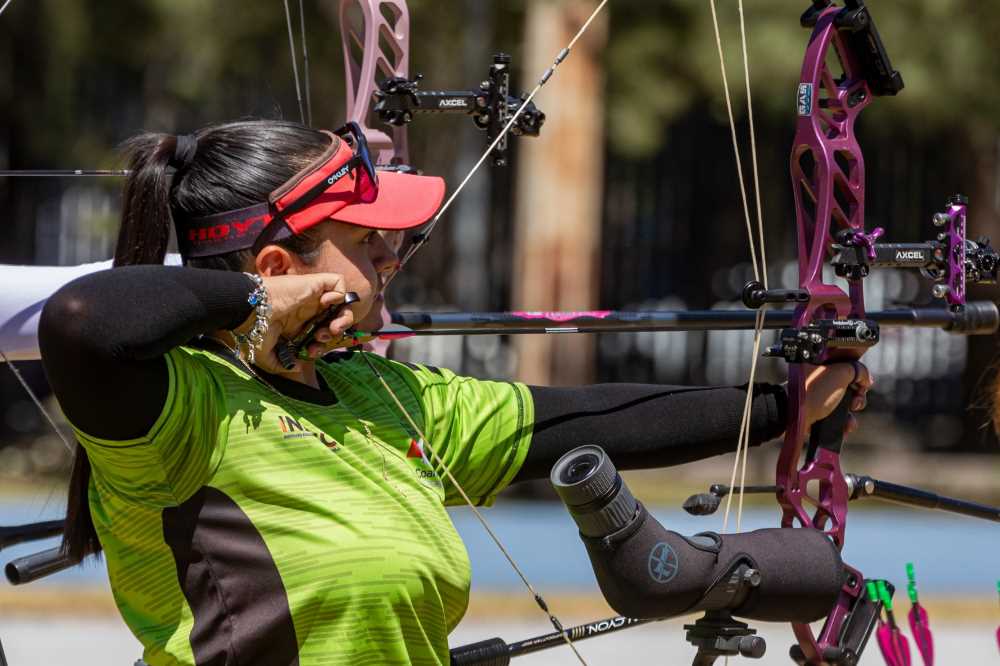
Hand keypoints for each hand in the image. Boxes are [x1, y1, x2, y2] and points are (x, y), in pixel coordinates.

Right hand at [236, 273, 356, 373]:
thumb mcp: (264, 355)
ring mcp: (313, 296)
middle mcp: (308, 310)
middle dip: (335, 334)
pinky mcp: (315, 283)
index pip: (321, 334)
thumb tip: (298, 366)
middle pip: (335, 320)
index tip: (310, 351)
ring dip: (343, 318)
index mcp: (298, 324)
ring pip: (343, 304)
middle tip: (322, 337)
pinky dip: (339, 294)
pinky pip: (338, 283)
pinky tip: (325, 304)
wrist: (248, 309)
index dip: (322, 346)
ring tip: (331, 327)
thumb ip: (281, 365)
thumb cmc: (252, 330)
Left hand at [802, 362, 872, 434]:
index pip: (848, 368)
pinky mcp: (816, 414)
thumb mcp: (840, 372)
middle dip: (857, 398)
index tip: (863, 385)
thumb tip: (866, 378)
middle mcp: (820, 380)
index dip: (859, 377)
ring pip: (843, 405)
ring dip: (851, 415)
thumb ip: (858, 370)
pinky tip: (845, 428)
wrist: (793, 415)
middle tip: (854, 404)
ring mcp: (817, 398)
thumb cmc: (814, 392)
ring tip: (849, 422)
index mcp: (822, 365)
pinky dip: (843, 424)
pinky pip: (835, 418)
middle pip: (849, 388)